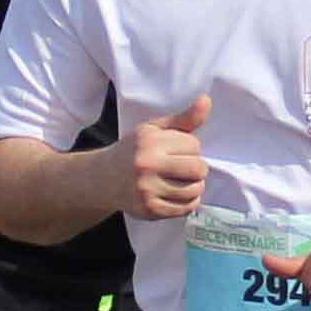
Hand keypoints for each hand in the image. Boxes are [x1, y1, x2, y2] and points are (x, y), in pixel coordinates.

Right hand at [124, 91, 212, 221]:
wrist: (103, 178)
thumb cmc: (134, 150)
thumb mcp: (154, 130)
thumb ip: (183, 118)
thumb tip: (207, 100)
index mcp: (150, 142)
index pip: (193, 145)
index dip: (190, 147)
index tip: (177, 150)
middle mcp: (147, 165)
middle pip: (198, 168)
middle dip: (197, 167)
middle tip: (184, 167)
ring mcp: (148, 190)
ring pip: (195, 189)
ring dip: (195, 186)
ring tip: (182, 181)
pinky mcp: (150, 209)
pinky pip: (186, 208)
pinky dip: (189, 202)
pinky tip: (178, 194)